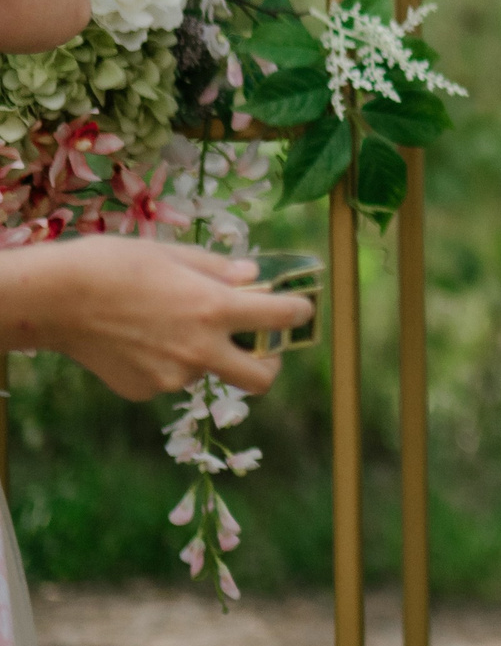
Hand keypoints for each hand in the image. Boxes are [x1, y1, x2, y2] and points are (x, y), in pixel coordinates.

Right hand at [0, 238, 314, 397]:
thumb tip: (253, 276)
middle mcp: (201, 350)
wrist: (54, 300)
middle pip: (261, 377)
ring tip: (166, 324)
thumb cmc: (115, 264)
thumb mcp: (175, 254)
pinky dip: (166, 363)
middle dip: (271, 363)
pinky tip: (138, 339)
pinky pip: (169, 378)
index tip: (300, 306)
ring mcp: (171, 377)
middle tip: (262, 347)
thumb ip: (220, 270)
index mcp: (216, 309)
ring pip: (206, 372)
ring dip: (203, 354)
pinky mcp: (143, 391)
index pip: (283, 317)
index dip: (299, 310)